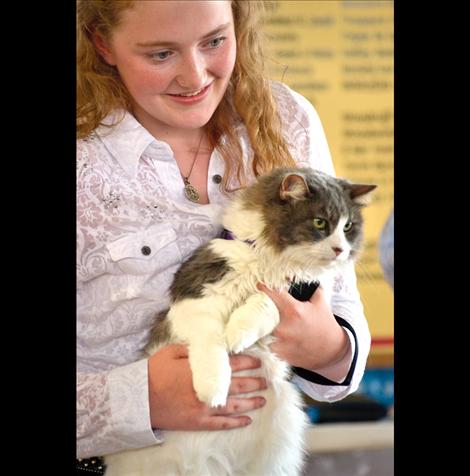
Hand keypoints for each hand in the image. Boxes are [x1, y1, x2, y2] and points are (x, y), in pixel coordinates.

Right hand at [148, 344, 266, 430]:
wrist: (139, 398)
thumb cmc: (155, 371)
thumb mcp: (174, 351)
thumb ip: (195, 349)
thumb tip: (213, 345)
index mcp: (202, 370)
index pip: (232, 365)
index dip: (248, 363)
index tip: (259, 362)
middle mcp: (207, 389)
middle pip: (238, 385)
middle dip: (254, 382)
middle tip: (267, 379)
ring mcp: (204, 408)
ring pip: (234, 405)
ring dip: (251, 402)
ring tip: (263, 399)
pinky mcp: (198, 422)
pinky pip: (222, 424)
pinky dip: (236, 423)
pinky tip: (248, 420)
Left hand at [257, 283, 349, 371]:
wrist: (332, 351)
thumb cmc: (325, 324)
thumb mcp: (321, 303)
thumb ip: (312, 287)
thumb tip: (305, 274)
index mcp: (293, 310)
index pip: (272, 293)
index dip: (264, 287)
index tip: (259, 285)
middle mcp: (284, 326)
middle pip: (261, 312)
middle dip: (260, 308)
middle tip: (258, 305)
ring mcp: (281, 342)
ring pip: (261, 330)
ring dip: (261, 325)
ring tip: (260, 322)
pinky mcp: (280, 354)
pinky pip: (265, 344)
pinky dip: (265, 339)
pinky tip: (266, 336)